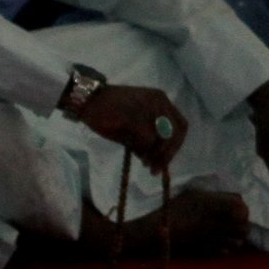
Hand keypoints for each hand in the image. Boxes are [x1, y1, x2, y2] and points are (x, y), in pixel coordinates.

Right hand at [69, 82, 192, 170]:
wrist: (86, 100)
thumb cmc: (108, 113)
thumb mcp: (132, 129)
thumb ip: (146, 141)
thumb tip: (156, 160)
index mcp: (162, 101)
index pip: (181, 126)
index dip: (176, 145)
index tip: (166, 160)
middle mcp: (160, 101)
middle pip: (177, 132)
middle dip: (169, 153)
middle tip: (156, 168)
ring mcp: (148, 106)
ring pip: (164, 136)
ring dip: (157, 154)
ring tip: (147, 164)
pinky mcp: (135, 113)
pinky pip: (148, 136)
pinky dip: (145, 148)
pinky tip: (139, 156)